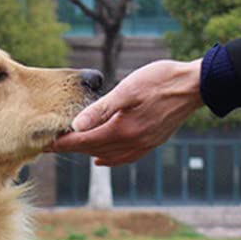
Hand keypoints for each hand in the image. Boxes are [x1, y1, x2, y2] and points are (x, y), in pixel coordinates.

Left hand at [51, 59, 203, 165]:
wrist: (196, 86)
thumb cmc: (161, 81)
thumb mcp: (127, 90)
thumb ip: (101, 109)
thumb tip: (76, 125)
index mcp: (121, 131)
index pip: (83, 142)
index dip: (62, 143)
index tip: (44, 143)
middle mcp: (131, 144)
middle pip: (93, 150)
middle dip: (71, 148)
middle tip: (50, 144)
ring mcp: (143, 146)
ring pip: (108, 155)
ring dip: (89, 152)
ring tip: (71, 148)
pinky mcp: (151, 143)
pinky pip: (124, 157)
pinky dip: (109, 158)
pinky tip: (101, 158)